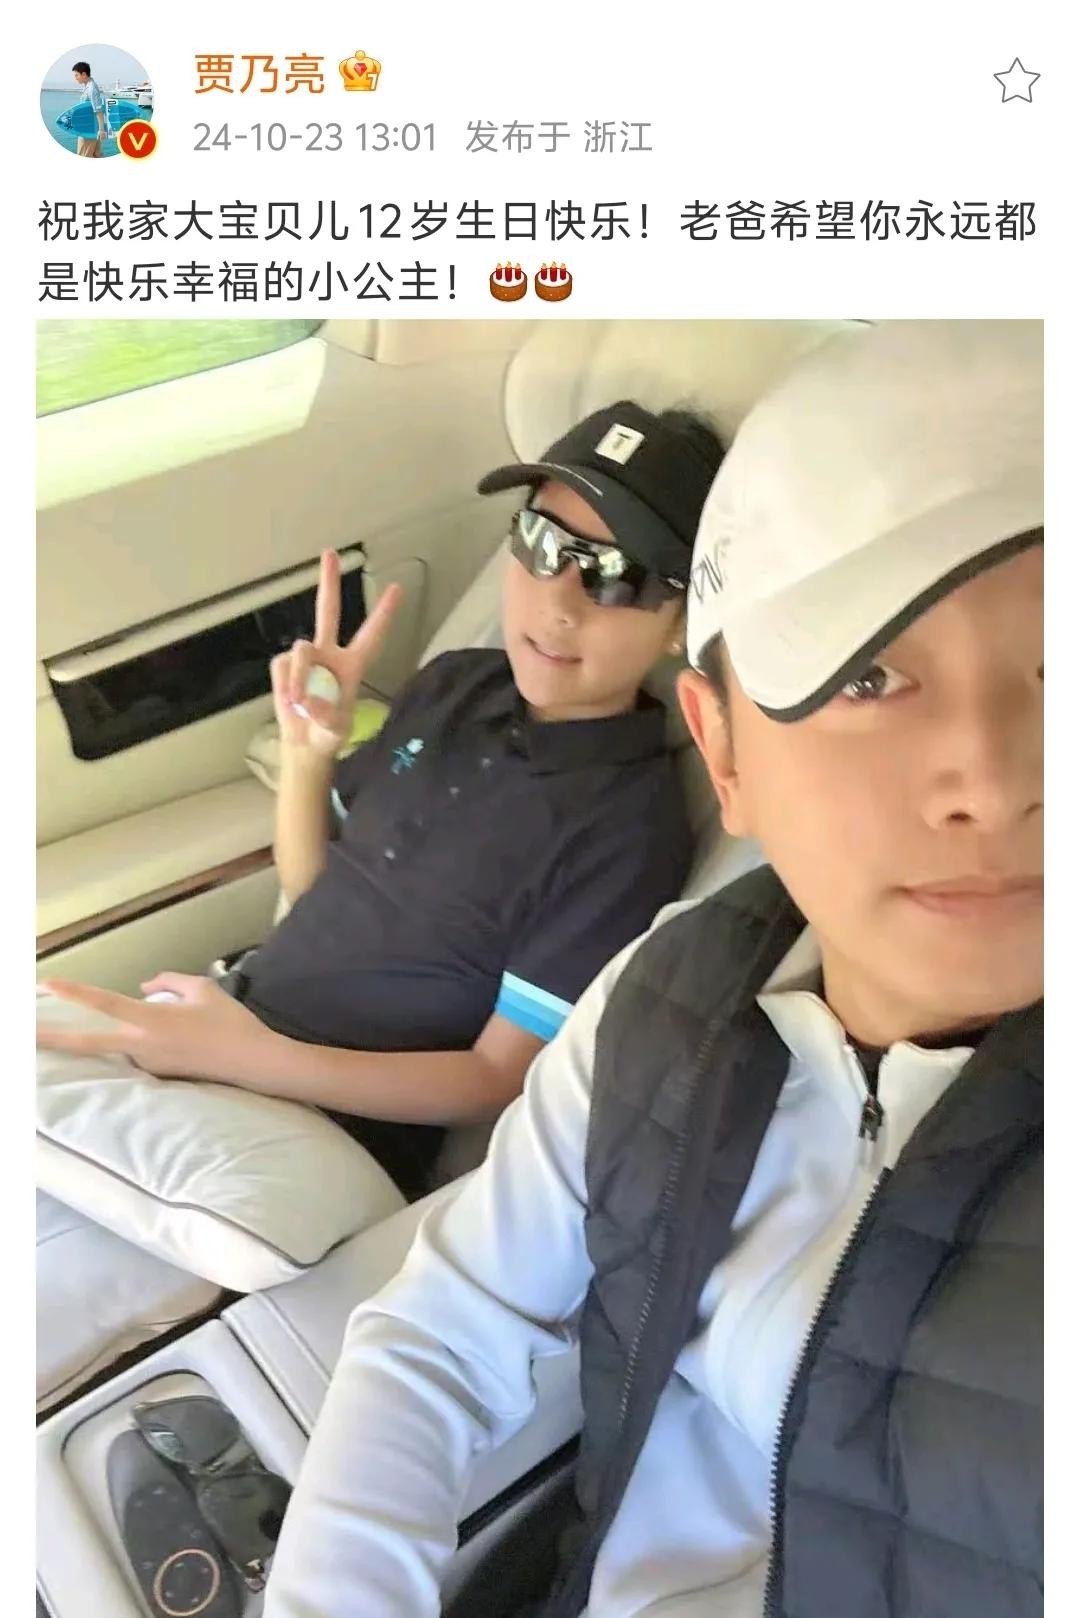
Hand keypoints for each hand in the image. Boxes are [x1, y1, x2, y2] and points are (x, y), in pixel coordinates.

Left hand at [36, 973, 285, 1087]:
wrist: (254, 1063)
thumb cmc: (231, 1022)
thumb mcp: (203, 989)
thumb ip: (169, 982)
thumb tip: (144, 986)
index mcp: (151, 1019)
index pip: (105, 1003)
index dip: (75, 992)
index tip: (48, 984)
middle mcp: (142, 1045)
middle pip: (87, 1043)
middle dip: (53, 1040)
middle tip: (26, 1034)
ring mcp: (148, 1064)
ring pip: (124, 1043)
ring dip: (130, 1034)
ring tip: (181, 1028)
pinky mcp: (159, 1076)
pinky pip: (143, 1052)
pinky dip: (149, 1042)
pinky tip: (185, 1039)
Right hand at [271, 551, 401, 758]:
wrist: (303, 744)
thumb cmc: (328, 734)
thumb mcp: (335, 731)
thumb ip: (326, 717)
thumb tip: (308, 698)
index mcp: (353, 666)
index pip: (371, 635)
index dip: (383, 613)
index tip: (398, 589)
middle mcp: (329, 655)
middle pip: (328, 611)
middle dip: (329, 582)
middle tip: (330, 553)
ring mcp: (305, 659)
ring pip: (301, 649)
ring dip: (300, 678)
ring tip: (301, 704)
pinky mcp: (284, 666)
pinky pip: (284, 668)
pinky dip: (287, 686)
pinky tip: (291, 701)